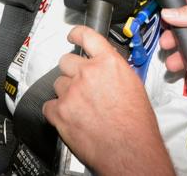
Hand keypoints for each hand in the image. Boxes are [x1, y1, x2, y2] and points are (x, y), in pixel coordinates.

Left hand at [43, 26, 173, 175]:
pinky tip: (69, 118)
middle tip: (81, 85)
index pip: (86, 36)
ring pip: (58, 83)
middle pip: (66, 61)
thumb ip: (114, 71)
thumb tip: (104, 68)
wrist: (130, 152)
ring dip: (65, 92)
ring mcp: (71, 91)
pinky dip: (55, 111)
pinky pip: (48, 105)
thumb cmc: (137, 126)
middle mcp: (88, 73)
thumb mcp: (133, 86)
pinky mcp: (60, 111)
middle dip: (72, 72)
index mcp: (108, 63)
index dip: (76, 34)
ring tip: (81, 107)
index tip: (72, 36)